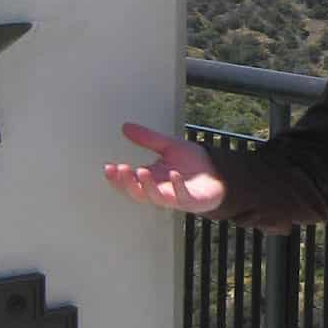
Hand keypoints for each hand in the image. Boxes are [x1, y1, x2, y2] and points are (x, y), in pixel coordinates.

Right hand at [103, 122, 227, 216]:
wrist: (220, 172)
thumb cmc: (193, 164)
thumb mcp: (168, 146)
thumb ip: (147, 139)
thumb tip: (126, 127)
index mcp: (152, 179)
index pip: (130, 182)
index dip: (117, 177)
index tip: (108, 167)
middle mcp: (161, 191)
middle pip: (138, 192)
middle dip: (127, 182)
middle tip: (121, 169)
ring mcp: (175, 197)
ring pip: (156, 197)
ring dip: (148, 186)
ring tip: (142, 170)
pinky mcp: (192, 200)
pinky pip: (183, 196)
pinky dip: (178, 186)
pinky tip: (174, 175)